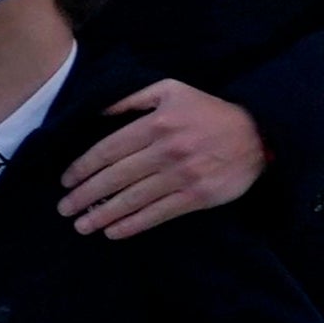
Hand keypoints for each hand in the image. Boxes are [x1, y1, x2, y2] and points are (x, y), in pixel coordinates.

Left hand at [59, 80, 266, 239]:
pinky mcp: (198, 196)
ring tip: (81, 225)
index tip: (65, 181)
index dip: (82, 168)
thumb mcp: (171, 91)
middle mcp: (167, 151)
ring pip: (133, 199)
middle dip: (85, 195)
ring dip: (102, 215)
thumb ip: (131, 98)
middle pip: (115, 177)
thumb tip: (96, 111)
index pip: (108, 149)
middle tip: (63, 208)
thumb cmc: (209, 111)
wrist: (260, 133)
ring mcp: (183, 175)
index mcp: (157, 124)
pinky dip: (133, 225)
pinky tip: (113, 231)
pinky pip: (158, 214)